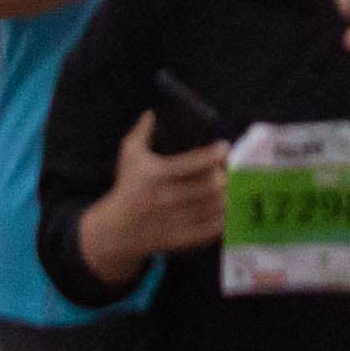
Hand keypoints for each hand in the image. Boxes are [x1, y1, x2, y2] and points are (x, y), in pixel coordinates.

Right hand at [79, 110, 228, 273]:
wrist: (117, 230)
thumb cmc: (127, 187)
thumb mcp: (129, 155)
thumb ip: (141, 132)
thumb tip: (151, 112)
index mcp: (157, 175)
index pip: (192, 163)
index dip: (213, 155)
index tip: (224, 148)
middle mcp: (168, 198)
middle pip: (209, 187)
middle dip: (225, 175)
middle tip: (231, 168)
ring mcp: (176, 220)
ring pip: (213, 208)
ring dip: (227, 195)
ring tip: (232, 186)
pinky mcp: (182, 238)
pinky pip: (210, 230)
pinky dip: (223, 219)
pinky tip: (227, 208)